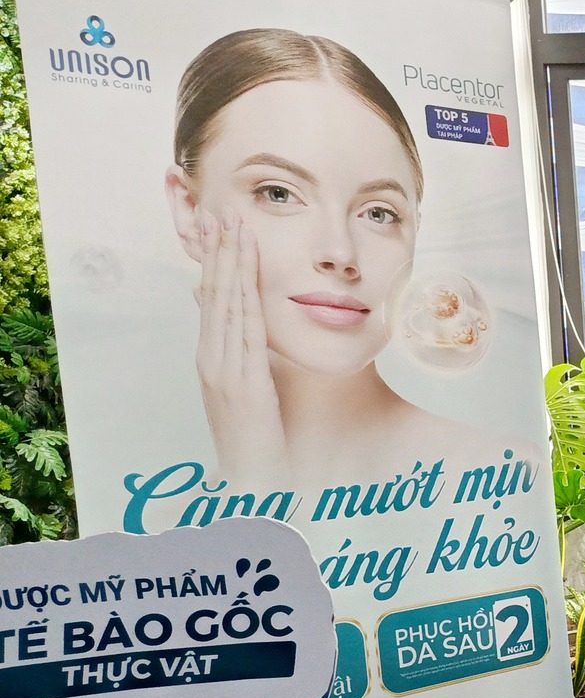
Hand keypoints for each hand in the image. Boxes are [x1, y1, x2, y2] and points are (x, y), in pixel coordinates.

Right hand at [193, 212, 288, 486]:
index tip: (222, 228)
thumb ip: (249, 362)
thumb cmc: (259, 443)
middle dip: (220, 252)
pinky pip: (244, 334)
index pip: (214, 300)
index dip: (218, 263)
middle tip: (222, 211)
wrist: (254, 487)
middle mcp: (212, 361)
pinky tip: (247, 276)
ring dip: (231, 265)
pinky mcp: (242, 386)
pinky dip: (244, 301)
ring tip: (234, 228)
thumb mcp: (252, 394)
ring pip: (226, 307)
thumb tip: (253, 336)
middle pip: (215, 295)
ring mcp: (223, 372)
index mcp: (213, 360)